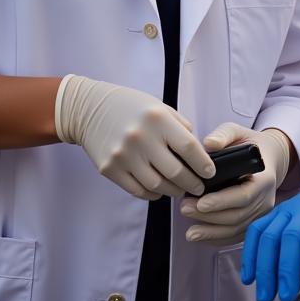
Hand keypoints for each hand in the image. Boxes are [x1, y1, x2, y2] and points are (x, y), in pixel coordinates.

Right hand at [55, 74, 213, 199]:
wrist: (89, 109)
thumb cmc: (131, 107)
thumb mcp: (160, 107)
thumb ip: (180, 127)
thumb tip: (198, 153)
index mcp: (158, 118)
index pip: (188, 147)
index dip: (203, 164)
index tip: (210, 173)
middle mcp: (141, 137)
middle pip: (175, 172)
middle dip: (192, 183)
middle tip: (198, 187)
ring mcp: (123, 155)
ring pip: (157, 185)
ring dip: (173, 191)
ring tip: (179, 189)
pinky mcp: (109, 169)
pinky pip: (137, 190)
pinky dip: (153, 193)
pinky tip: (159, 189)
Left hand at [179, 123, 290, 244]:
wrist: (268, 157)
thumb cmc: (250, 144)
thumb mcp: (238, 132)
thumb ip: (223, 135)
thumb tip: (209, 144)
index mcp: (264, 178)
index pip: (244, 195)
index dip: (222, 202)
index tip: (201, 202)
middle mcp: (266, 199)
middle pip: (237, 216)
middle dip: (209, 217)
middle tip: (185, 209)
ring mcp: (261, 213)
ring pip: (236, 230)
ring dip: (211, 232)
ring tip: (189, 230)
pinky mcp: (254, 222)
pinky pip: (236, 236)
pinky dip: (218, 239)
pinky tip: (201, 236)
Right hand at [240, 185, 299, 300]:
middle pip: (291, 234)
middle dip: (285, 268)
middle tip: (283, 298)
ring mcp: (292, 208)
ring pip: (270, 233)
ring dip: (264, 265)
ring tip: (264, 296)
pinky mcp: (281, 216)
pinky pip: (259, 231)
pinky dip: (251, 252)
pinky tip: (250, 277)